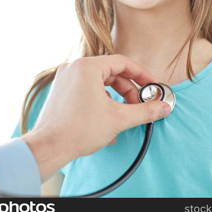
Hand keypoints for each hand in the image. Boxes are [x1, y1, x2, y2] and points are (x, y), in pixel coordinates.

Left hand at [21, 54, 170, 180]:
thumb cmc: (77, 131)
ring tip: (124, 115)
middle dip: (128, 90)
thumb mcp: (119, 119)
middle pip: (111, 73)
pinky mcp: (61, 92)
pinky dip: (101, 102)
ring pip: (99, 83)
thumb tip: (163, 107)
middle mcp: (74, 68)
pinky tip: (107, 120)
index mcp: (87, 67)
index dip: (141, 75)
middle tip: (139, 105)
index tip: (152, 86)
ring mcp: (65, 79)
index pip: (123, 62)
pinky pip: (87, 90)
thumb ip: (145, 111)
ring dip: (116, 98)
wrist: (48, 148)